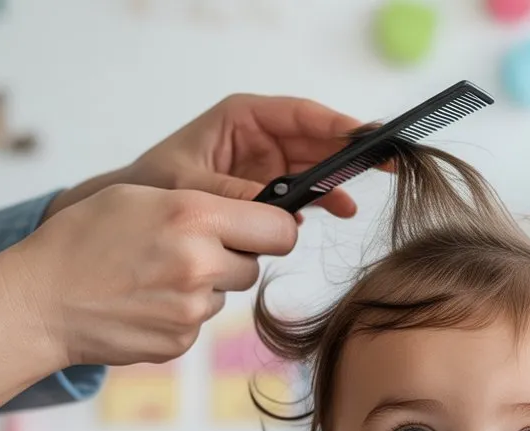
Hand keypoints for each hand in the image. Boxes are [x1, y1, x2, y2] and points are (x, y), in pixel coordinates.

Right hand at [9, 181, 296, 368]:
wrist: (41, 301)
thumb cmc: (82, 239)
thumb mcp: (139, 197)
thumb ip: (202, 204)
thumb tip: (256, 219)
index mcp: (193, 216)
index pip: (280, 230)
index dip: (273, 229)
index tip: (261, 228)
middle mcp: (200, 264)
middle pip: (254, 264)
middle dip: (232, 256)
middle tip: (186, 249)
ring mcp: (193, 308)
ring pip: (226, 293)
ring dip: (204, 284)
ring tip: (154, 274)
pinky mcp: (183, 340)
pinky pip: (201, 321)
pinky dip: (181, 311)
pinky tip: (145, 301)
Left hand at [47, 94, 363, 218]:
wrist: (142, 217)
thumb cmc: (155, 186)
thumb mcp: (191, 187)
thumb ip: (236, 196)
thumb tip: (281, 215)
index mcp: (242, 118)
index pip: (300, 115)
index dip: (336, 124)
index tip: (367, 135)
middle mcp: (261, 137)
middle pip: (317, 138)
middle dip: (350, 150)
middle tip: (386, 161)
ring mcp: (270, 165)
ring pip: (317, 166)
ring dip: (339, 181)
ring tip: (359, 197)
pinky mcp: (271, 192)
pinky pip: (307, 192)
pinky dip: (324, 201)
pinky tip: (339, 210)